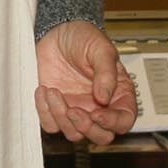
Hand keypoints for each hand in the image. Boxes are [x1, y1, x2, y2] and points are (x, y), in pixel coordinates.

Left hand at [35, 19, 138, 144]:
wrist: (56, 31)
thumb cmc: (83, 38)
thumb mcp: (100, 48)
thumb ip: (106, 72)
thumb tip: (105, 97)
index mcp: (118, 94)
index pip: (123, 120)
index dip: (112, 123)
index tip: (97, 114)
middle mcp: (99, 107)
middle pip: (101, 136)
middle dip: (86, 128)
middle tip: (74, 110)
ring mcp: (77, 110)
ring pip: (74, 134)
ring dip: (62, 117)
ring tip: (54, 91)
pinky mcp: (56, 109)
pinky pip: (51, 125)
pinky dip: (45, 112)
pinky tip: (44, 90)